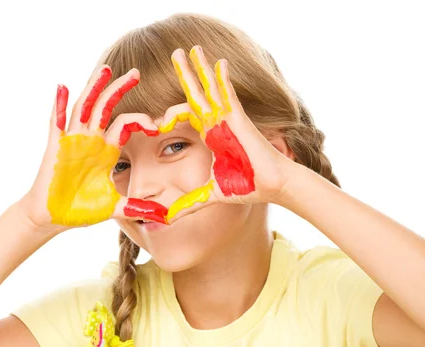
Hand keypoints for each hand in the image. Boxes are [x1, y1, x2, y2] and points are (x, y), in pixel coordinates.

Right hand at [18, 65, 169, 232]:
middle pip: (106, 106)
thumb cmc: (81, 209)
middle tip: (135, 73)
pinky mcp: (56, 147)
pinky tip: (63, 87)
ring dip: (94, 88)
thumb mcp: (116, 207)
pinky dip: (59, 105)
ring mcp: (72, 140)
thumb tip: (165, 216)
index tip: (156, 126)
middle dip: (120, 89)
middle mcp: (91, 140)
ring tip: (106, 70)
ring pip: (84, 107)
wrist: (54, 217)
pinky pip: (57, 122)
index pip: (126, 124)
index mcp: (107, 150)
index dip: (141, 120)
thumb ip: (139, 208)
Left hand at [160, 46, 295, 223]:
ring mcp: (228, 120)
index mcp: (209, 137)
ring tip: (191, 49)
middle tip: (175, 53)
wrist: (270, 186)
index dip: (168, 116)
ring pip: (211, 89)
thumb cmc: (245, 187)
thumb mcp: (209, 195)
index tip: (154, 124)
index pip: (186, 116)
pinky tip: (218, 63)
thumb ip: (188, 204)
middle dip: (186, 74)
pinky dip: (223, 80)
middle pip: (196, 94)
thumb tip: (166, 220)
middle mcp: (217, 124)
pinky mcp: (239, 120)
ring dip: (201, 69)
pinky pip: (229, 95)